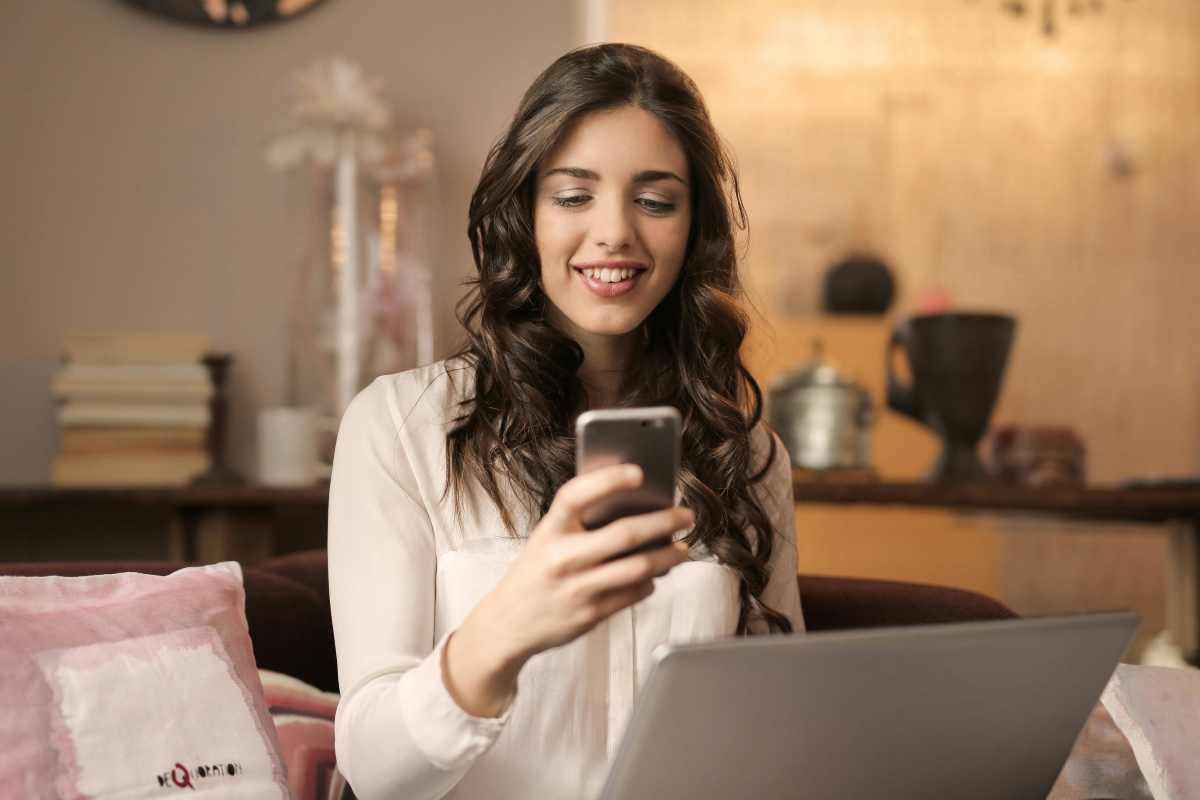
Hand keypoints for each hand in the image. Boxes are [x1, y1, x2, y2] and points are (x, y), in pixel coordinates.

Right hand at [461, 463, 692, 672]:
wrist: (508, 623)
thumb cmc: (536, 572)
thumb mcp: (546, 538)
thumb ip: (580, 522)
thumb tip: (635, 506)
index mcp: (549, 530)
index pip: (577, 495)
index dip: (608, 480)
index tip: (639, 472)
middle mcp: (562, 558)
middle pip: (624, 535)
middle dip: (663, 522)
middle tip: (686, 515)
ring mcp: (577, 588)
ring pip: (637, 568)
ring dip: (668, 556)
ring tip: (682, 548)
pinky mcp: (590, 614)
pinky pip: (634, 593)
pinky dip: (650, 581)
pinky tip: (655, 574)